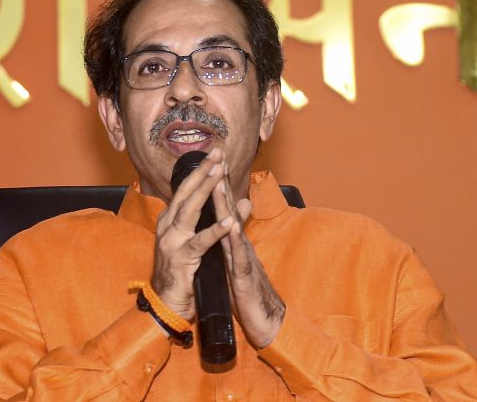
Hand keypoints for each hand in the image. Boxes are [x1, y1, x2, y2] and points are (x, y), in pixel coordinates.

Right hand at [150, 148, 232, 319]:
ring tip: (219, 174)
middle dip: (203, 171)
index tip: (215, 153)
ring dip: (205, 190)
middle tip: (217, 153)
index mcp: (171, 220)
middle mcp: (168, 226)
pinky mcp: (181, 258)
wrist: (167, 303)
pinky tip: (228, 220)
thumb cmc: (184, 270)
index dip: (201, 170)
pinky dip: (215, 230)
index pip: (186, 189)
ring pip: (190, 210)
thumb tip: (243, 202)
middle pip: (186, 192)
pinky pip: (200, 242)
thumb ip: (222, 219)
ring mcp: (172, 241)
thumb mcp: (202, 241)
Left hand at [213, 163, 285, 348]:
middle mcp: (239, 243)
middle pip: (229, 209)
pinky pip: (240, 256)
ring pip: (234, 227)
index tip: (210, 162)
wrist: (265, 318)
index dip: (216, 185)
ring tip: (219, 184)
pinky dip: (236, 240)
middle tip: (218, 158)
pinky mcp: (245, 275)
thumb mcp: (238, 260)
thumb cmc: (248, 289)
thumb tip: (231, 221)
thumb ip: (234, 239)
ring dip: (227, 205)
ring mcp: (243, 257)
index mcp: (232, 240)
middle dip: (222, 183)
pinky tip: (232, 227)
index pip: (223, 208)